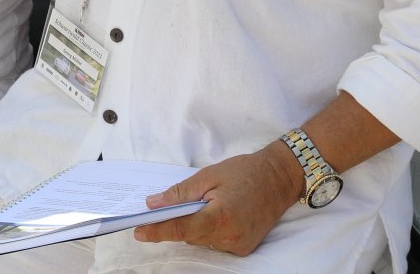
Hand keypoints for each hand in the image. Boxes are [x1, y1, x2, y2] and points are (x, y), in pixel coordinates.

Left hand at [133, 145, 299, 256]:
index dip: (157, 230)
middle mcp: (230, 236)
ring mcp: (239, 245)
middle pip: (190, 236)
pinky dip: (209, 231)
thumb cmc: (245, 171)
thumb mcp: (209, 175)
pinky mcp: (245, 248)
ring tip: (202, 206)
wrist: (280, 177)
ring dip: (195, 226)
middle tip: (166, 209)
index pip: (180, 229)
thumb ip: (180, 192)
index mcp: (220, 216)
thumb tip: (154, 204)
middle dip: (177, 223)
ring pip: (202, 240)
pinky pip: (216, 243)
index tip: (138, 231)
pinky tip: (216, 215)